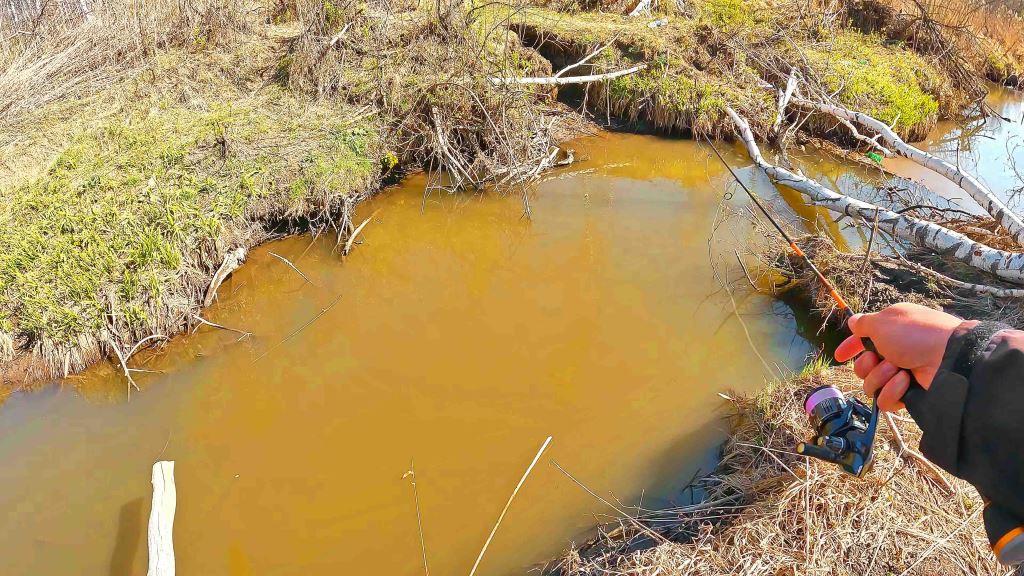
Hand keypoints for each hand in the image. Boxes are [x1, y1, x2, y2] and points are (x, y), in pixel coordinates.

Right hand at [834, 303, 960, 411]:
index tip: (839, 357)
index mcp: (890, 332)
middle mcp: (895, 353)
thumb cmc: (914, 334)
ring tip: (898, 369)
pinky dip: (892, 391)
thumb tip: (853, 322)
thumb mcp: (882, 322)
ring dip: (880, 376)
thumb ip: (863, 323)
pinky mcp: (908, 395)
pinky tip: (905, 382)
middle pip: (863, 366)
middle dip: (866, 364)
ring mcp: (902, 374)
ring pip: (871, 384)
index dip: (850, 348)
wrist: (948, 358)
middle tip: (879, 358)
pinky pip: (885, 400)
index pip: (863, 341)